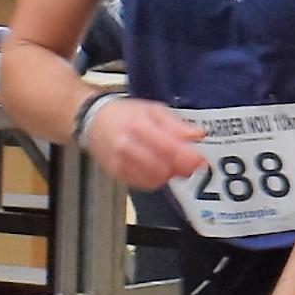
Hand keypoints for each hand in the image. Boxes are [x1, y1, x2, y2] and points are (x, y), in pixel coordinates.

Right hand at [80, 96, 209, 192]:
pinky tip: (158, 169)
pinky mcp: (117, 174)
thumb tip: (199, 134)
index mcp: (139, 126)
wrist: (92, 120)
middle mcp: (128, 146)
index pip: (169, 148)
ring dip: (169, 175)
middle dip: (181, 169)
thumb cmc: (126, 114)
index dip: (188, 158)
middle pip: (162, 167)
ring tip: (172, 164)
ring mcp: (120, 162)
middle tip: (191, 165)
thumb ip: (177, 125)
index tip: (201, 161)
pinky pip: (143, 184)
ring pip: (154, 179)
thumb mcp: (153, 110)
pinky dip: (155, 179)